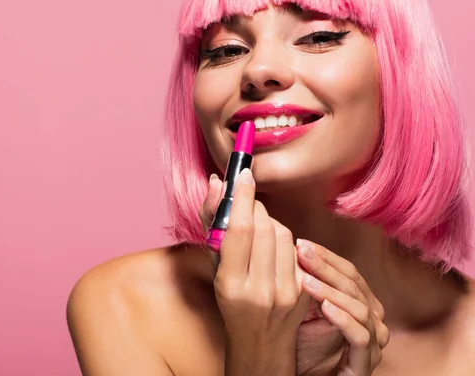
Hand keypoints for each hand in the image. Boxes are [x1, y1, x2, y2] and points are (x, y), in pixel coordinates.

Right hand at [199, 170, 311, 374]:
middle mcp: (260, 290)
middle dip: (256, 208)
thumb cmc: (230, 301)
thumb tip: (217, 184)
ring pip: (284, 234)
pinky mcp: (303, 291)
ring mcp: (286, 293)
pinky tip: (273, 247)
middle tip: (248, 204)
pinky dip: (283, 239)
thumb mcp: (215, 268)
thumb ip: (213, 224)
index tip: (243, 175)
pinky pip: (295, 248)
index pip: (240, 230)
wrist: (260, 342)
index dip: (243, 197)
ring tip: (259, 229)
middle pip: (265, 228)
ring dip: (271, 221)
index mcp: (230, 285)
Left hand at [296, 239, 389, 374]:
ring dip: (332, 290)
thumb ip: (305, 286)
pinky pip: (361, 337)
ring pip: (361, 308)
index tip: (301, 243)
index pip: (349, 272)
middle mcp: (372, 322)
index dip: (327, 256)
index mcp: (361, 305)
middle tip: (301, 252)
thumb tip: (289, 249)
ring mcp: (372, 344)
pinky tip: (325, 308)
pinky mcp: (364, 365)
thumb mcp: (302, 312)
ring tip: (305, 280)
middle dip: (327, 266)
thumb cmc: (302, 350)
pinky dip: (344, 319)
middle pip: (355, 285)